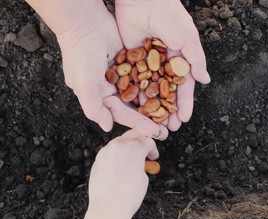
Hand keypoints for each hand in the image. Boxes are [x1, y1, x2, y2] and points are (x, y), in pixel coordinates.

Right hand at [25, 0, 168, 139]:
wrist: (86, 22)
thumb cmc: (81, 54)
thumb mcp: (84, 84)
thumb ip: (94, 108)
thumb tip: (107, 127)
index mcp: (98, 95)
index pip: (121, 114)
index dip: (138, 123)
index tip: (156, 132)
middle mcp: (109, 87)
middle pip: (133, 106)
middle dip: (149, 117)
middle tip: (167, 128)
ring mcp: (120, 74)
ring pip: (140, 92)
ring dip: (154, 102)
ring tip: (171, 113)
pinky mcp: (129, 61)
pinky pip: (144, 75)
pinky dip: (154, 83)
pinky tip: (169, 91)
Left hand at [79, 129, 157, 218]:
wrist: (109, 206)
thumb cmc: (128, 194)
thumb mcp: (144, 176)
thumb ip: (142, 162)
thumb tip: (139, 162)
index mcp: (134, 147)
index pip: (147, 140)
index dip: (153, 149)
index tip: (153, 156)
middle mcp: (118, 145)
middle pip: (132, 135)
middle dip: (140, 142)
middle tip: (144, 152)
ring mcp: (106, 151)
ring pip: (119, 142)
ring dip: (127, 147)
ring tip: (132, 161)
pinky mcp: (98, 160)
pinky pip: (110, 152)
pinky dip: (116, 155)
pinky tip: (120, 167)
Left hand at [115, 0, 210, 130]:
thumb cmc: (170, 16)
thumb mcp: (188, 38)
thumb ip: (196, 59)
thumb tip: (205, 80)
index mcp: (180, 59)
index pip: (183, 86)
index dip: (185, 103)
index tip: (184, 119)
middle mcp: (164, 63)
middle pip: (166, 92)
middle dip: (168, 110)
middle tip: (169, 128)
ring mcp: (147, 63)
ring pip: (150, 90)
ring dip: (152, 108)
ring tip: (153, 124)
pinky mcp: (131, 59)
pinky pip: (133, 80)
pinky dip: (134, 94)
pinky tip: (134, 110)